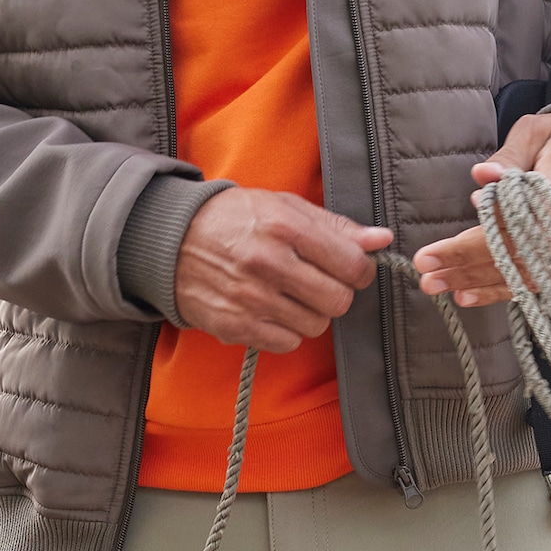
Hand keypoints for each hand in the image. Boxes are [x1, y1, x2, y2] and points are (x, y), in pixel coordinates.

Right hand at [172, 186, 392, 351]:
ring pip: (316, 325)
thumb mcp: (284, 207)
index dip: (360, 270)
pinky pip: (288, 342)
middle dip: (337, 293)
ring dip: (311, 313)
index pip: (352, 265)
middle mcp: (268, 263)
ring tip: (291, 294)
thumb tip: (381, 240)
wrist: (170, 239)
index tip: (350, 268)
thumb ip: (335, 226)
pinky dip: (287, 331)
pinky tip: (273, 310)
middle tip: (320, 282)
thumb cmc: (235, 219)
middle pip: (338, 300)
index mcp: (285, 227)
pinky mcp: (236, 325)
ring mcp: (251, 298)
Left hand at [412, 111, 550, 306]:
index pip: (520, 212)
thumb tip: (479, 179)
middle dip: (467, 264)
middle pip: (519, 250)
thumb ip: (508, 157)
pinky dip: (503, 291)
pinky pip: (540, 281)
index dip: (478, 235)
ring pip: (528, 273)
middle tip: (426, 272)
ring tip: (438, 285)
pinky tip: (469, 294)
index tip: (436, 248)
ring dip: (479, 282)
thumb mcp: (539, 130)